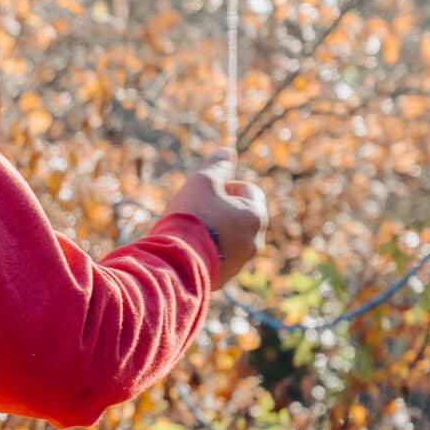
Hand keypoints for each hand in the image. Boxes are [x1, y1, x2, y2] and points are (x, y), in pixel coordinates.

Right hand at [164, 157, 267, 285]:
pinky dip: (206, 251)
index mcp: (255, 216)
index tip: (206, 194)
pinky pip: (218, 258)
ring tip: (189, 233)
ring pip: (229, 238)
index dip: (226, 186)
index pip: (248, 190)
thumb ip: (217, 166)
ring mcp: (240, 263)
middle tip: (195, 213)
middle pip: (239, 216)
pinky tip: (187, 249)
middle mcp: (254, 241)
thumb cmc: (191, 218)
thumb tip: (228, 151)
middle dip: (219, 211)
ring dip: (213, 232)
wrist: (175, 263)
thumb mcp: (202, 182)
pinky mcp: (223, 279)